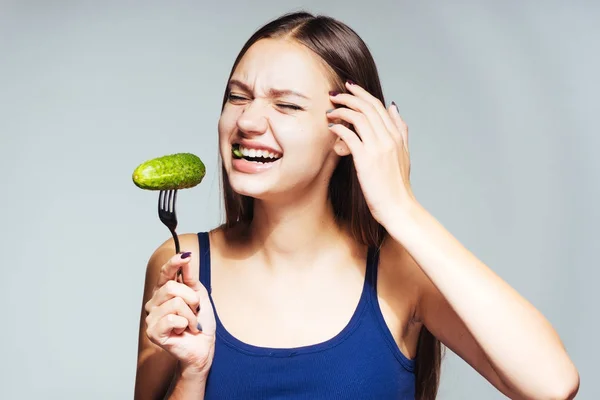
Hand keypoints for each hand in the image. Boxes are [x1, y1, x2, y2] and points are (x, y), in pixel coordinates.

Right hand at [144, 252, 215, 375]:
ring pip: (175, 303)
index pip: (165, 272)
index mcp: (164, 291)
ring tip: (190, 323)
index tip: (185, 256)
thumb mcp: (200, 294)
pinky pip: (172, 319)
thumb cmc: (200, 321)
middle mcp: (154, 302)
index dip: (174, 263)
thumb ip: (190, 277)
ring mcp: (151, 317)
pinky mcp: (153, 331)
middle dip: (191, 298)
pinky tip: (183, 330)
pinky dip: (185, 324)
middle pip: (172, 287)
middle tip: (195, 310)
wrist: (203, 345)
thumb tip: (186, 256)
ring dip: (191, 315)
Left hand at [327, 81, 414, 225]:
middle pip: (367, 107)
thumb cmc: (397, 185)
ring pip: (358, 117)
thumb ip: (400, 129)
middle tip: (334, 94)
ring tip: (330, 112)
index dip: (362, 93)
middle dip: (349, 96)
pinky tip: (331, 129)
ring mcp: (378, 148)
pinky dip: (339, 128)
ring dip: (341, 111)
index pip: (378, 106)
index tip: (349, 86)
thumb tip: (394, 106)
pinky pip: (350, 136)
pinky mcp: (366, 159)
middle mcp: (388, 138)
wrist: (398, 207)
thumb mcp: (404, 153)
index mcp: (396, 135)